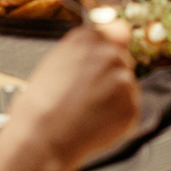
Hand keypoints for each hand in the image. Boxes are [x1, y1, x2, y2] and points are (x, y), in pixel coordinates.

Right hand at [1, 23, 138, 170]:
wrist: (40, 137)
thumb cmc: (40, 105)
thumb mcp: (55, 61)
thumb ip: (86, 49)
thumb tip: (118, 34)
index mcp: (87, 38)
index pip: (115, 32)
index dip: (105, 53)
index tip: (96, 69)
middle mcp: (108, 53)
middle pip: (122, 60)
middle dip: (110, 76)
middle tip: (85, 96)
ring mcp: (122, 78)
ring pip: (127, 85)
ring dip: (114, 97)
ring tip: (86, 111)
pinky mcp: (131, 105)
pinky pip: (130, 108)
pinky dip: (117, 118)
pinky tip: (94, 122)